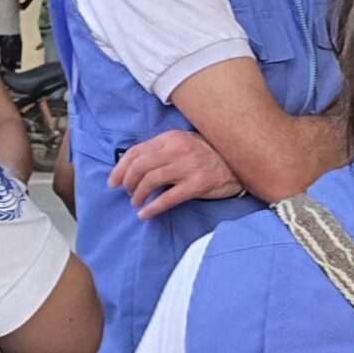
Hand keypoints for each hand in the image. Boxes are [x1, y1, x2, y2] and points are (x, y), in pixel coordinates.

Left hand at [110, 128, 243, 219]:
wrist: (240, 163)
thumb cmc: (209, 154)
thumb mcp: (184, 144)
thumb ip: (161, 150)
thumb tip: (134, 165)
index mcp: (171, 138)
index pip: (136, 152)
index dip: (120, 168)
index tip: (113, 181)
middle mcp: (177, 150)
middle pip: (139, 167)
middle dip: (127, 183)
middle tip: (127, 193)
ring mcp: (188, 167)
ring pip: (150, 181)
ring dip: (138, 195)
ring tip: (136, 203)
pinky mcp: (198, 184)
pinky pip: (168, 198)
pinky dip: (152, 208)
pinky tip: (145, 214)